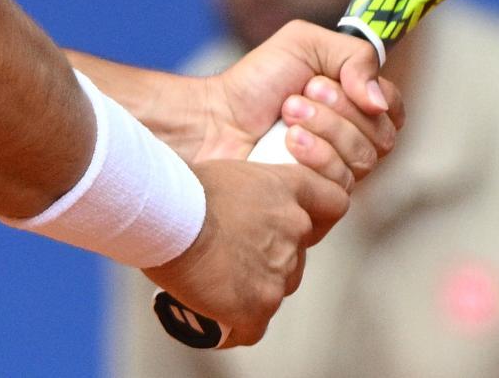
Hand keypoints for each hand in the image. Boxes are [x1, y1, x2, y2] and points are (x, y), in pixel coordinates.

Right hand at [142, 159, 346, 347]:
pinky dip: (234, 325)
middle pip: (297, 253)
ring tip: (215, 284)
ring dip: (252, 290)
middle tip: (233, 255)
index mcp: (288, 190)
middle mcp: (294, 230)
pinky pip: (252, 326)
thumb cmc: (182, 188)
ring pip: (275, 290)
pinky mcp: (257, 307)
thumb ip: (248, 192)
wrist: (165, 217)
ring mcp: (279, 273)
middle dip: (271, 258)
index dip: (317, 216)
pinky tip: (212, 316)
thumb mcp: (228, 172)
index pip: (333, 202)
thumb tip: (235, 207)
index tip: (295, 223)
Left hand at [194, 21, 402, 187]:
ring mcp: (338, 175)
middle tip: (296, 98)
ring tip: (286, 116)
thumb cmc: (256, 82)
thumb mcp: (304, 44)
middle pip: (382, 137)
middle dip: (337, 112)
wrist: (214, 121)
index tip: (325, 80)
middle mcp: (353, 143)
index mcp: (356, 107)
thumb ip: (354, 56)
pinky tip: (286, 145)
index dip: (370, 96)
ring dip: (323, 130)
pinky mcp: (321, 202)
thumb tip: (380, 101)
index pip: (392, 110)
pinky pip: (342, 186)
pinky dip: (315, 157)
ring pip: (363, 161)